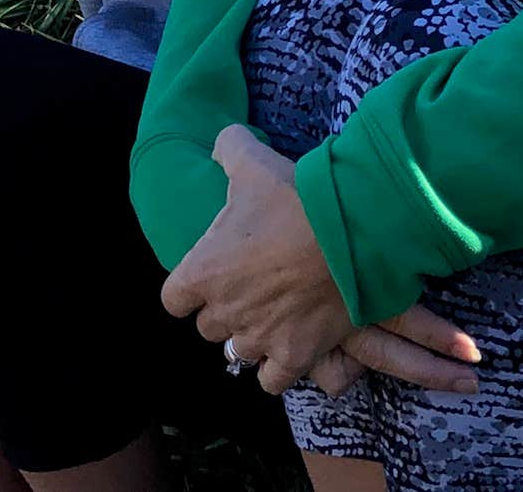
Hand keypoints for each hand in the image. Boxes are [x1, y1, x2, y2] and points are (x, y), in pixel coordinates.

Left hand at [163, 127, 482, 396]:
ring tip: (269, 317)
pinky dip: (277, 369)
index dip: (189, 288)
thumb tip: (221, 141)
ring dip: (250, 337)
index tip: (209, 275)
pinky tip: (288, 348)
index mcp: (202, 272)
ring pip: (238, 352)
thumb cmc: (294, 198)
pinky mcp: (295, 355)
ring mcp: (259, 337)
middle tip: (248, 288)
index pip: (173, 299)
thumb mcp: (252, 162)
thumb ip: (227, 147)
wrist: (349, 232)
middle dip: (224, 309)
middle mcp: (224, 311)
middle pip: (208, 326)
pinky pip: (272, 380)